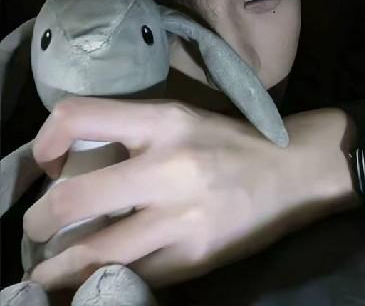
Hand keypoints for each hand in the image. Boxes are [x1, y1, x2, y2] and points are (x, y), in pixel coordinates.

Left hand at [23, 97, 299, 290]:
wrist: (292, 173)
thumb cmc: (230, 143)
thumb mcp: (181, 120)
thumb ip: (131, 132)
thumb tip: (74, 162)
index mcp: (164, 120)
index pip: (77, 117)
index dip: (45, 142)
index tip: (47, 165)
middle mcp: (168, 165)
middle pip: (70, 199)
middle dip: (38, 222)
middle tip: (39, 229)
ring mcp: (181, 216)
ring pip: (92, 254)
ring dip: (56, 269)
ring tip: (48, 271)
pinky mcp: (194, 256)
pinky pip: (130, 276)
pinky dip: (101, 281)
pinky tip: (94, 280)